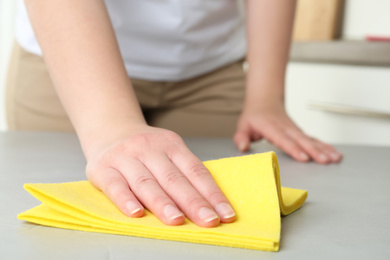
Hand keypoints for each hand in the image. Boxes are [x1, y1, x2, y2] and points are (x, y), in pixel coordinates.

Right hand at [86, 124, 235, 226]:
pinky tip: (136, 214)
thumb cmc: (146, 149)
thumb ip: (183, 172)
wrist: (110, 130)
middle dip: (193, 202)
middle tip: (208, 221)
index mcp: (171, 144)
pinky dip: (125, 200)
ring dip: (163, 203)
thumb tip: (210, 204)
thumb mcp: (168, 150)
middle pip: (173, 178)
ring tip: (177, 220)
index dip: (212, 193)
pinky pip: (115, 186)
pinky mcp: (102, 169)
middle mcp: (149, 148)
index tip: (225, 214)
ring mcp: (125, 157)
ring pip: (146, 182)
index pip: (196, 171)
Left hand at [234, 102, 342, 163]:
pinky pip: (314, 139)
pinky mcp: (300, 133)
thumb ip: (241, 137)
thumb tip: (243, 147)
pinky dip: (326, 146)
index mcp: (271, 127)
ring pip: (311, 139)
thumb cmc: (254, 116)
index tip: (304, 158)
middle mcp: (286, 128)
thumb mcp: (242, 126)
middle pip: (302, 140)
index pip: (283, 139)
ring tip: (336, 158)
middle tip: (325, 161)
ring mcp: (295, 130)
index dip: (294, 149)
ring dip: (324, 149)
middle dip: (314, 151)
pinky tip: (335, 154)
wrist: (265, 101)